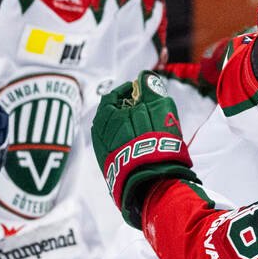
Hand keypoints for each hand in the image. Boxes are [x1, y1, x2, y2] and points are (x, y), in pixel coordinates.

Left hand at [90, 72, 198, 224]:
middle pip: (111, 116)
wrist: (151, 181)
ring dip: (128, 127)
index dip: (126, 91)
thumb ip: (150, 88)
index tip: (139, 90)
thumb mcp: (158, 106)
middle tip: (145, 108)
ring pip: (115, 134)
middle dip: (127, 110)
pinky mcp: (112, 170)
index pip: (111, 97)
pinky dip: (129, 143)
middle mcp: (99, 136)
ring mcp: (104, 154)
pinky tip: (144, 146)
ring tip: (147, 128)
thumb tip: (144, 77)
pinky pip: (119, 150)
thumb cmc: (155, 141)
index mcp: (104, 118)